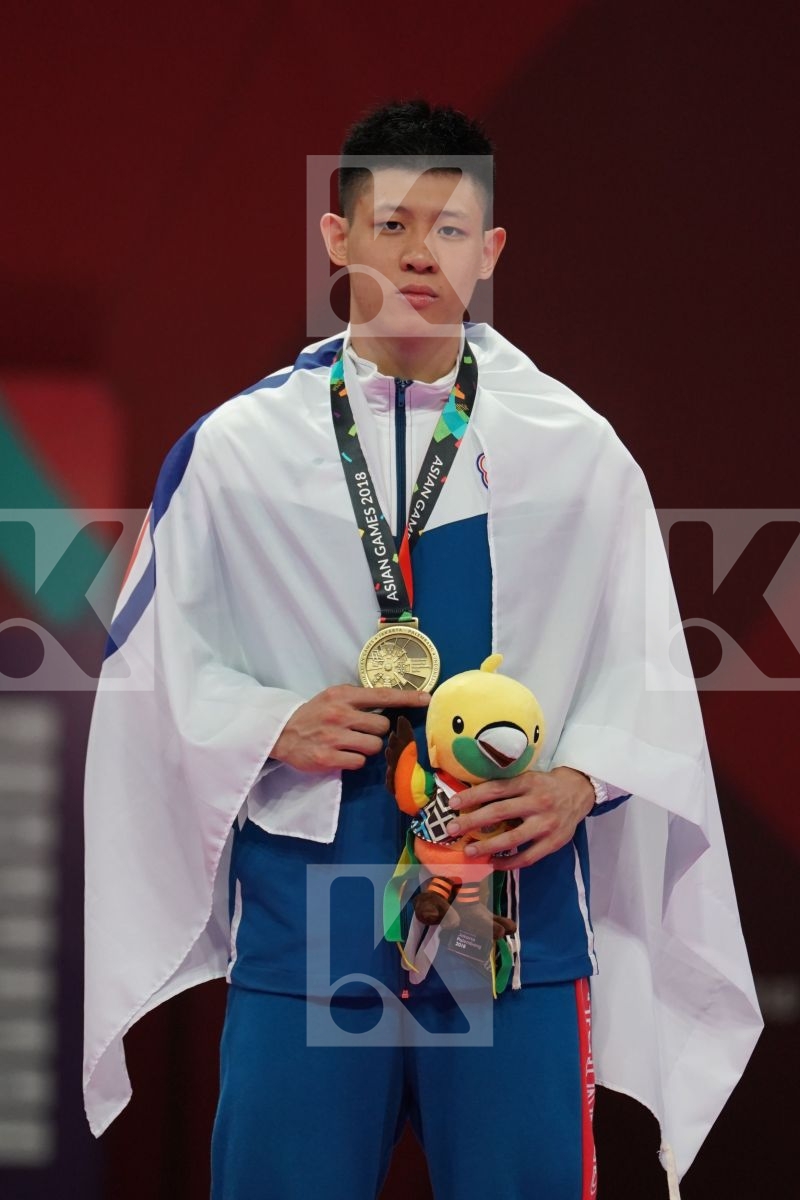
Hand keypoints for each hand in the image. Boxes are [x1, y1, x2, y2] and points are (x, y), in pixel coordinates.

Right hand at [270, 685, 429, 772]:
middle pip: (382, 725)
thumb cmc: (314, 714)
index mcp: (343, 695)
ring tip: (350, 744)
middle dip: (377, 731)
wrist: (281, 733)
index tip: (426, 699)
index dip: (407, 698)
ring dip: (367, 747)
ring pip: (373, 745)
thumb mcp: (333, 697)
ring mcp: (333, 737)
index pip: (382, 695)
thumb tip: (392, 703)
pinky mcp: (328, 758)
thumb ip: (359, 699)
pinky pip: (359, 762)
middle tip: (360, 731)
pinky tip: (342, 755)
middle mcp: (340, 714)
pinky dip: (355, 761)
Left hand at [444, 767, 594, 869]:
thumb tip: (472, 799)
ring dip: (488, 846)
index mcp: (528, 782)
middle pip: (500, 812)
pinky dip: (509, 862)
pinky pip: (528, 857)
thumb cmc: (544, 785)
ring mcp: (546, 824)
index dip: (473, 796)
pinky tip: (494, 863)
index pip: (495, 789)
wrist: (578, 792)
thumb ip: (507, 788)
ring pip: (513, 838)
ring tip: (469, 852)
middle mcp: (537, 802)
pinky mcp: (554, 842)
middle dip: (473, 822)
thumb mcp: (528, 777)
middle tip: (451, 829)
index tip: (453, 804)